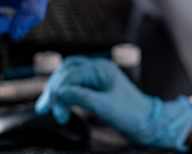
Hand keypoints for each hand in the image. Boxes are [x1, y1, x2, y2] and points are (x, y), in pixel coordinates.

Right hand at [35, 56, 191, 151]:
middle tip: (45, 110)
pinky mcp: (94, 87)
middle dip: (53, 90)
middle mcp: (97, 69)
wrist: (146, 123)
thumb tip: (60, 92)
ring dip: (57, 92)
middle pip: (66, 72)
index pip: (71, 73)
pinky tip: (60, 106)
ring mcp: (95, 77)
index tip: (54, 109)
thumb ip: (82, 97)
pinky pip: (73, 85)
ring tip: (50, 109)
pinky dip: (64, 95)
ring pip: (67, 78)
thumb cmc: (131, 114)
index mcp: (102, 69)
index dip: (58, 89)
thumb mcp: (105, 107)